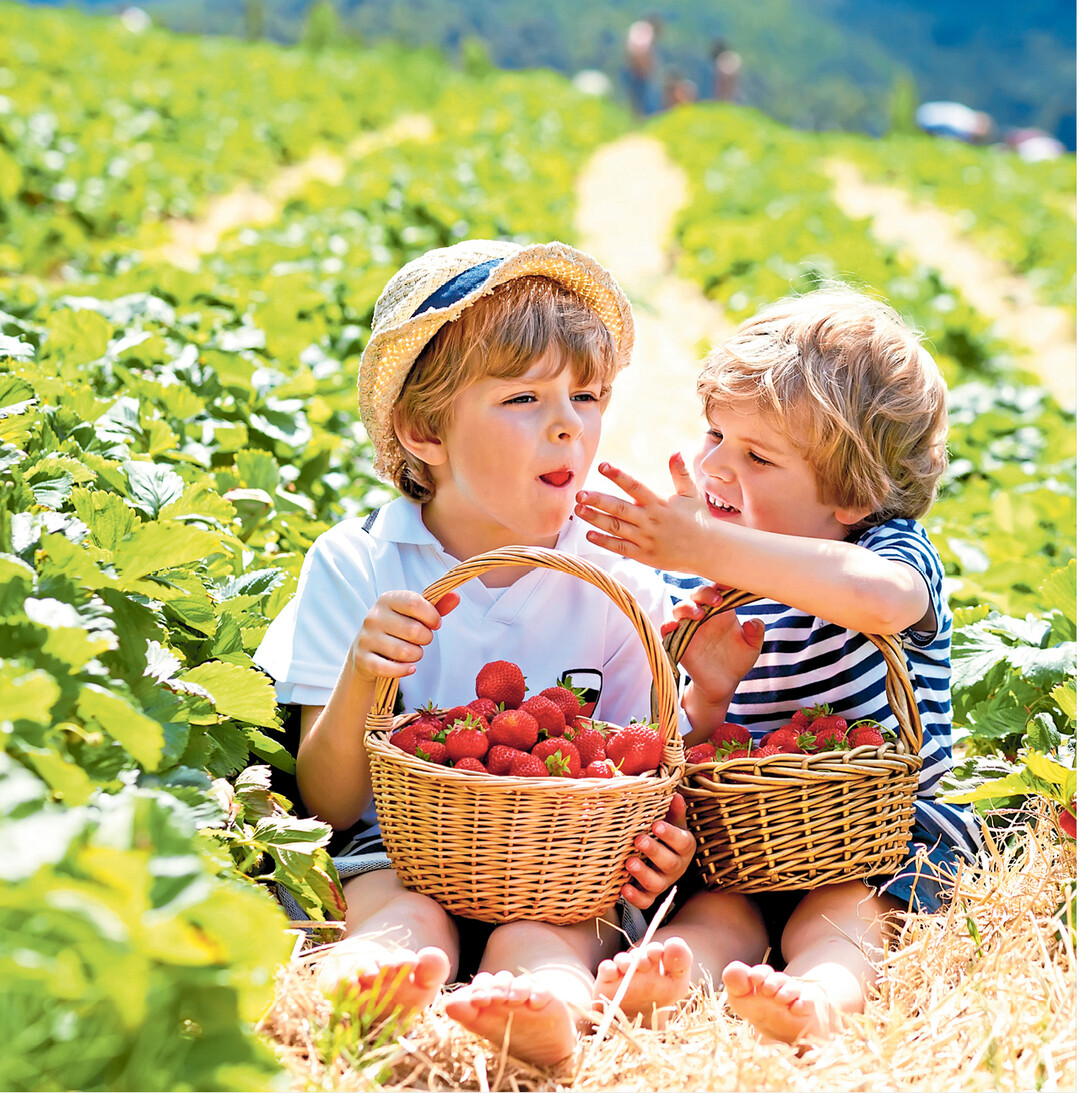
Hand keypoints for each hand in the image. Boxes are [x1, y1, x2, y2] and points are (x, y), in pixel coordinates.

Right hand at [349, 590, 458, 682]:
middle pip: (413, 630)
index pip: (414, 602)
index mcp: (387, 600)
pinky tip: (410, 667)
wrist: (365, 650)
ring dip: (417, 655)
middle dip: (426, 638)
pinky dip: (405, 670)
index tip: (436, 623)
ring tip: (414, 652)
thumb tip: (456, 596)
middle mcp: (373, 617)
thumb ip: (436, 606)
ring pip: (404, 652)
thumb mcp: (414, 614)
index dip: (431, 615)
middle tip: (422, 639)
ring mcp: (366, 638)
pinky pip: (390, 669)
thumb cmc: (397, 628)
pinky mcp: (363, 659)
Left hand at [575, 455, 708, 570]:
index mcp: (659, 503)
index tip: (602, 466)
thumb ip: (680, 473)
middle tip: (579, 493)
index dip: (617, 475)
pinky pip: (620, 547)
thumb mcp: (691, 494)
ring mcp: (646, 538)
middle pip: (619, 508)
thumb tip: (675, 452)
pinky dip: (604, 541)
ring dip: (595, 519)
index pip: (635, 486)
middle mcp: (650, 520)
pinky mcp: (644, 555)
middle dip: (598, 500)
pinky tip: (589, 534)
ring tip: (578, 510)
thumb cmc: (698, 520)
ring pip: (616, 527)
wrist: (708, 550)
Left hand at [620, 793, 696, 909]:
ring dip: (643, 874)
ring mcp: (664, 882)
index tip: (655, 825)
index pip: (682, 841)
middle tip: (638, 840)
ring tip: (629, 863)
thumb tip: (675, 794)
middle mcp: (676, 866)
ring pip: (658, 884)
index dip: (669, 834)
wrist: (661, 861)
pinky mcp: (651, 895)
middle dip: (654, 851)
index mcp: (684, 846)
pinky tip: (623, 888)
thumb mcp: (672, 821)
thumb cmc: (665, 836)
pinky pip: (646, 901)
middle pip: (670, 863)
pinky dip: (635, 897)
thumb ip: (674, 810)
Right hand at [667, 590, 763, 733]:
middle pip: (697, 594)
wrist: (723, 684)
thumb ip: (756, 633)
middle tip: (717, 601)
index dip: (722, 583)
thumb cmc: (737, 661)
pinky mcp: (678, 641)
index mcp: (722, 611)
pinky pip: (667, 629)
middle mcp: (703, 615)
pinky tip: (673, 626)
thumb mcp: (752, 647)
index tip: (730, 585)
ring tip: (699, 615)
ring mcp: (689, 627)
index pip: (718, 590)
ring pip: (680, 608)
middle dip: (705, 593)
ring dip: (688, 607)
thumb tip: (753, 622)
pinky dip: (667, 625)